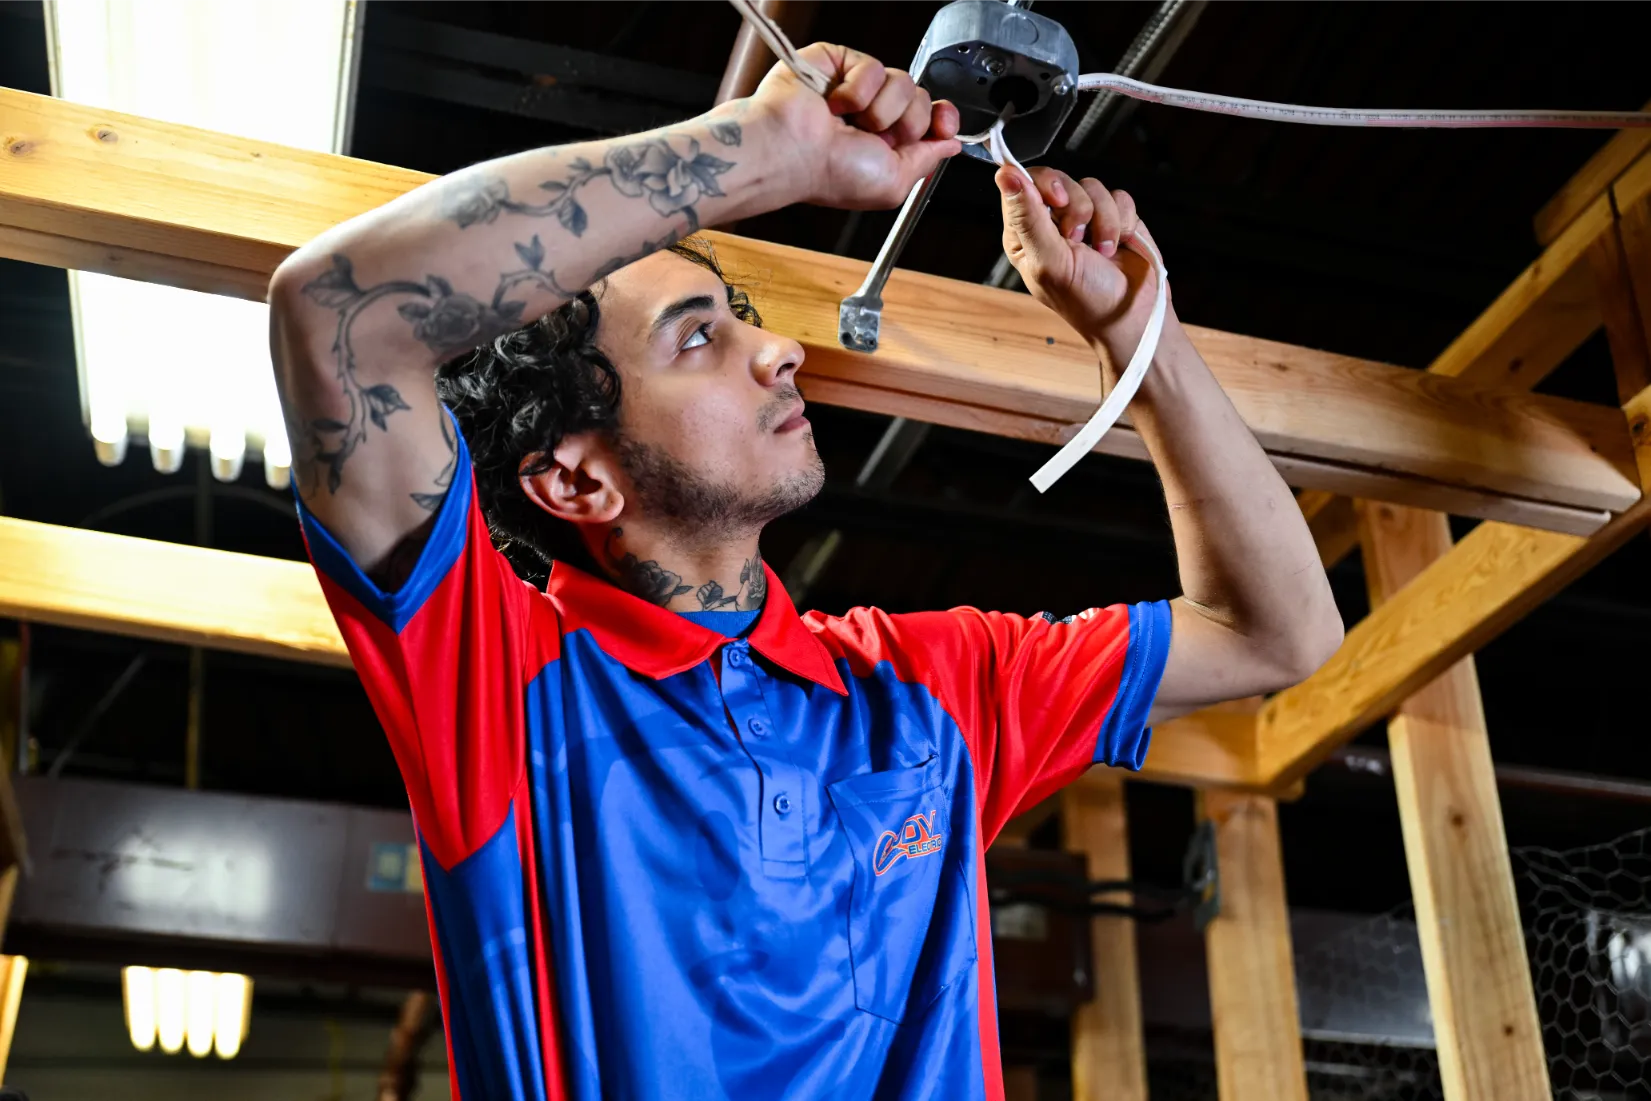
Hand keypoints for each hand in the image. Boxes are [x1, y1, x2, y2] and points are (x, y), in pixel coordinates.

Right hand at [749, 43, 960, 209]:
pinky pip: (874, 67)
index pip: (931, 118)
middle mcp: (874, 114)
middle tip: (876, 136)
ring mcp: (858, 87)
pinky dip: (858, 90)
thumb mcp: (894, 183)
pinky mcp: (841, 62)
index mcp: (886, 143)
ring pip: (903, 81)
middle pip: (922, 100)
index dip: (942, 119)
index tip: (942, 124)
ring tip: (851, 122)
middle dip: (907, 122)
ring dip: (882, 109)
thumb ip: (927, 160)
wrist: (792, 151)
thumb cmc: (832, 174)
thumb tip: (952, 145)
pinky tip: (835, 104)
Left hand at [997, 166, 1161, 355]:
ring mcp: (1084, 219)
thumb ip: (1028, 217)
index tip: (1058, 203)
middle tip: (1078, 237)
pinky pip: (1118, 196)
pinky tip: (1119, 245)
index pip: (1021, 185)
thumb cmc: (1086, 300)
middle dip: (1076, 206)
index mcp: (1025, 235)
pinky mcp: (1114, 217)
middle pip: (1057, 180)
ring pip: (1091, 186)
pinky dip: (1122, 221)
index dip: (1042, 185)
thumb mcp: (1050, 261)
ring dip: (1103, 220)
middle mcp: (1051, 224)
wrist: (1133, 316)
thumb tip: (1005, 175)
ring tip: (1102, 251)